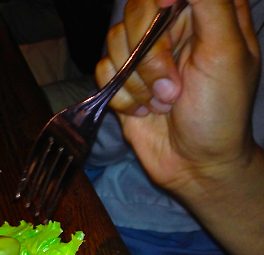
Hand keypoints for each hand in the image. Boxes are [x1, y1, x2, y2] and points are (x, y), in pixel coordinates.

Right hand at [96, 0, 259, 196]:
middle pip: (137, 11)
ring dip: (137, 81)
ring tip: (163, 102)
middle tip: (172, 84)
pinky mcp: (123, 81)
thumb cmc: (220, 112)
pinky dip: (123, 97)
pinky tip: (145, 111)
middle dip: (149, 53)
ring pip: (115, 41)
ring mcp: (145, 55)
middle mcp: (174, 28)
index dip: (161, 1)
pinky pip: (103, 71)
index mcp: (206, 14)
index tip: (166, 12)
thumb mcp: (226, 52)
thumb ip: (209, 5)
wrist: (194, 163)